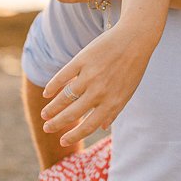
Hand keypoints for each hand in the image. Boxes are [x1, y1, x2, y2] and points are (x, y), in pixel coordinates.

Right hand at [40, 20, 157, 146]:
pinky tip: (46, 93)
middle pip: (73, 113)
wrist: (135, 39)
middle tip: (47, 127)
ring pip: (65, 97)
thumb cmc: (133, 67)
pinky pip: (63, 76)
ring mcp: (90, 76)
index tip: (62, 141)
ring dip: (52, 108)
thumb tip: (103, 127)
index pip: (89, 126)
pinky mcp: (82, 60)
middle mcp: (99, 92)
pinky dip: (53, 86)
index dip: (74, 135)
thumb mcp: (128, 92)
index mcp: (112, 102)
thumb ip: (114, 110)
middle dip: (57, 123)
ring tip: (45, 115)